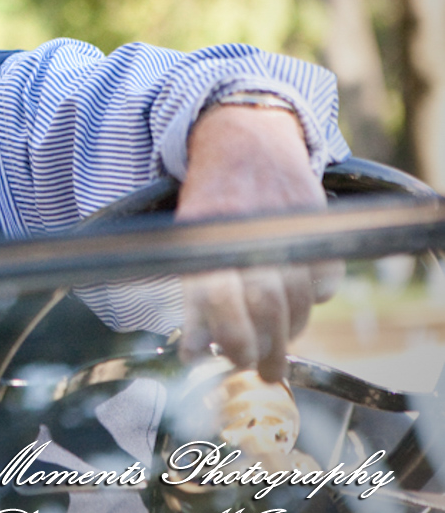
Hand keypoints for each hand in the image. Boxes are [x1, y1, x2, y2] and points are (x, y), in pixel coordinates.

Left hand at [175, 104, 339, 380]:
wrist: (245, 142)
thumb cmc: (209, 201)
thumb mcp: (187, 242)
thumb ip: (192, 299)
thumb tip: (193, 354)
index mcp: (210, 238)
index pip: (222, 300)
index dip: (230, 338)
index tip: (230, 361)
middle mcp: (251, 234)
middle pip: (268, 308)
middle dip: (266, 349)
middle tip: (263, 370)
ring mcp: (289, 230)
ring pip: (300, 301)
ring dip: (289, 331)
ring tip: (277, 345)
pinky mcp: (318, 227)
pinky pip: (325, 283)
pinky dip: (313, 300)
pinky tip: (297, 304)